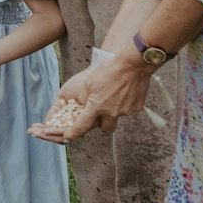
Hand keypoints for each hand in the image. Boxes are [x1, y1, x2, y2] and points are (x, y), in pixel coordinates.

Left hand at [29, 55, 149, 143]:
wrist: (133, 63)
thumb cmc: (108, 69)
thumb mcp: (88, 81)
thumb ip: (83, 97)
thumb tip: (80, 106)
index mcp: (97, 106)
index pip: (82, 126)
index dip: (72, 133)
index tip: (66, 139)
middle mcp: (111, 113)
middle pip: (104, 128)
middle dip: (100, 124)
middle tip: (98, 114)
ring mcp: (125, 111)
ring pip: (116, 118)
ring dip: (112, 111)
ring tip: (112, 95)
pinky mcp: (136, 108)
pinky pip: (127, 110)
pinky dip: (123, 104)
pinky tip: (123, 92)